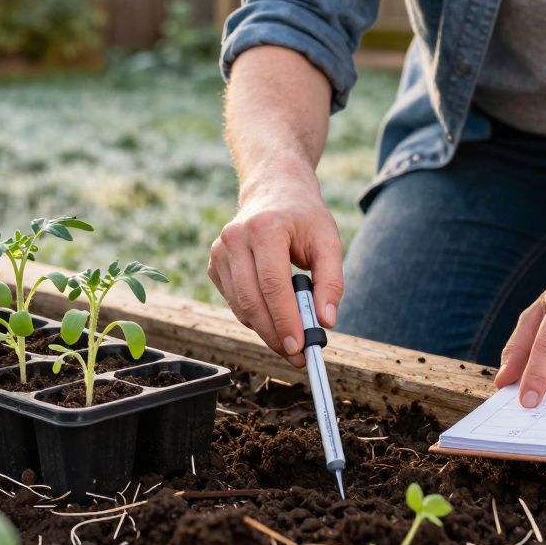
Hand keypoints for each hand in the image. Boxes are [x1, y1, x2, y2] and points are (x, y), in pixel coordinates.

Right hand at [208, 172, 343, 368]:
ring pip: (240, 307)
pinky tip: (273, 316)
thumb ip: (331, 281)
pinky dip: (254, 317)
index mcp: (264, 228)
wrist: (274, 188)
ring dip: (265, 330)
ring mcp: (219, 251)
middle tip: (297, 355)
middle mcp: (235, 238)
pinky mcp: (214, 264)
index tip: (301, 347)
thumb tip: (326, 322)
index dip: (286, 320)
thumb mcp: (328, 240)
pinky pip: (235, 302)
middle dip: (275, 335)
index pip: (272, 284)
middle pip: (252, 301)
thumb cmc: (304, 216)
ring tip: (291, 341)